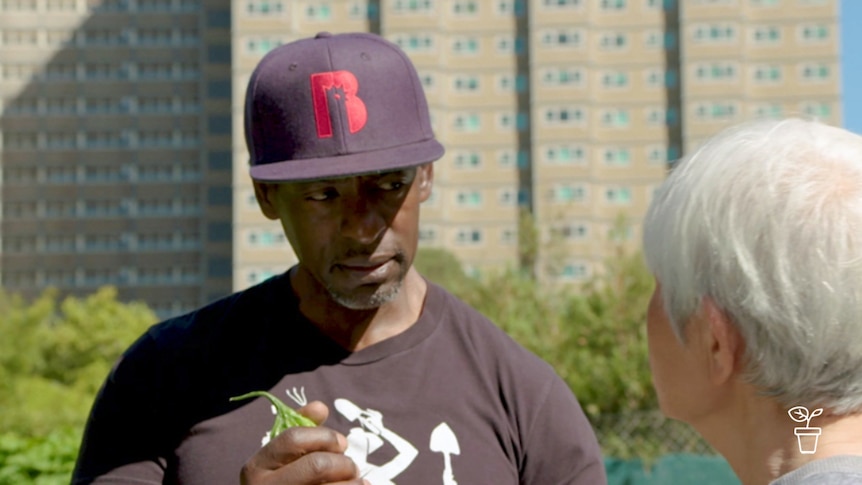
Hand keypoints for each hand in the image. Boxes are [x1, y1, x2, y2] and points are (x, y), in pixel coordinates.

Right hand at [240, 401, 367, 484]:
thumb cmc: (282, 483)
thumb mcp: (282, 458)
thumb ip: (300, 430)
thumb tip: (320, 407)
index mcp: (256, 468)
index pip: (293, 438)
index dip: (324, 436)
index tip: (341, 443)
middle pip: (316, 465)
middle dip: (343, 463)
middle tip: (352, 467)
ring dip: (352, 482)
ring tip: (357, 481)